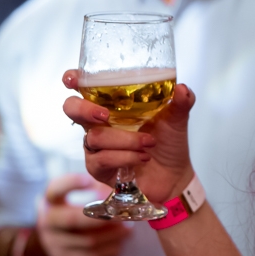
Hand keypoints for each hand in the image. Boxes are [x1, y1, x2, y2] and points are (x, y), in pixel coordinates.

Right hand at [36, 173, 128, 255]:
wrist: (53, 238)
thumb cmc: (71, 211)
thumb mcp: (76, 196)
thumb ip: (96, 188)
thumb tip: (120, 187)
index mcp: (51, 199)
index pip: (56, 188)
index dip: (71, 184)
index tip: (89, 181)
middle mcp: (48, 220)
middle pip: (73, 219)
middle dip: (102, 218)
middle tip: (121, 215)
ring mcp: (54, 241)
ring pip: (87, 240)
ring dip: (112, 235)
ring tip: (127, 229)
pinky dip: (108, 250)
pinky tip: (119, 243)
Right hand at [62, 71, 195, 205]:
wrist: (174, 176)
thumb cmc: (169, 143)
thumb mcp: (177, 119)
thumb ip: (182, 101)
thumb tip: (183, 88)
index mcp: (112, 105)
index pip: (84, 87)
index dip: (73, 80)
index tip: (71, 80)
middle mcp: (99, 123)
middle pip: (72, 109)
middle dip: (84, 109)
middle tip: (105, 115)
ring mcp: (96, 146)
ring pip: (95, 137)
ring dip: (125, 140)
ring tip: (149, 143)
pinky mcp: (98, 167)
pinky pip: (102, 159)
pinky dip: (124, 157)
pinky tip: (142, 157)